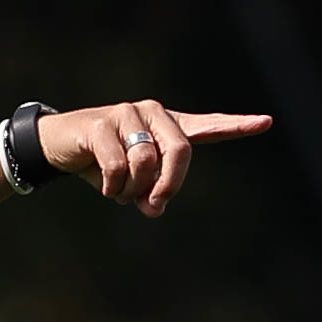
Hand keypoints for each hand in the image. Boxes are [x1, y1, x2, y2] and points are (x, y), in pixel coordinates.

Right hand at [37, 100, 272, 217]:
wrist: (57, 145)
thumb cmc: (101, 162)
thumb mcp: (131, 183)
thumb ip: (151, 193)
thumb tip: (154, 208)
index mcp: (166, 127)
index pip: (207, 127)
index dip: (236, 126)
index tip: (264, 122)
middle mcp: (152, 114)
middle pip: (180, 150)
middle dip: (169, 184)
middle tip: (153, 206)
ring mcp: (127, 114)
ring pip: (146, 160)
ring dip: (133, 188)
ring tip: (120, 194)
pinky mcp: (101, 123)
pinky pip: (118, 163)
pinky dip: (114, 185)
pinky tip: (107, 189)